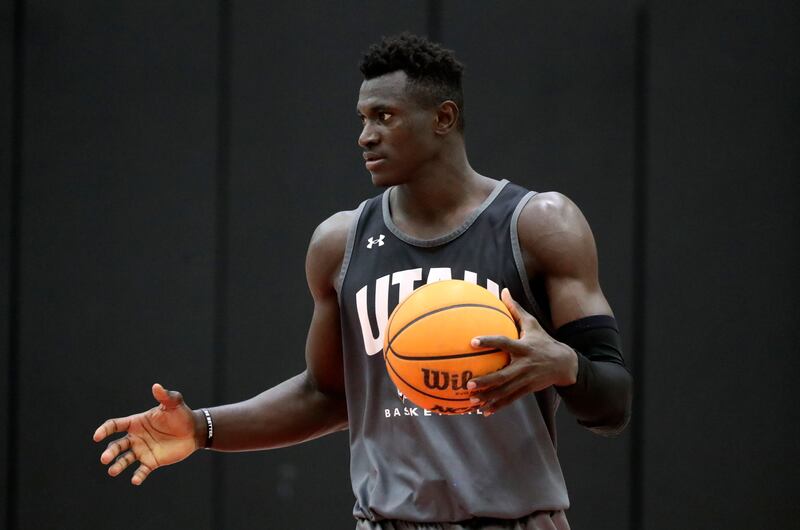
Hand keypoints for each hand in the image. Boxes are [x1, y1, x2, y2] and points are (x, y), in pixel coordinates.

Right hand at [93, 383, 200, 484]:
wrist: (194, 431)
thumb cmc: (181, 415)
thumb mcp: (173, 404)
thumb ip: (164, 396)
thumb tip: (156, 386)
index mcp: (136, 423)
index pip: (115, 425)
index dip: (105, 430)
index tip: (97, 436)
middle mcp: (136, 438)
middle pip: (117, 445)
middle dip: (110, 452)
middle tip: (104, 459)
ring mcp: (143, 450)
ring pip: (125, 459)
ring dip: (118, 465)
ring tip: (112, 471)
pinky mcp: (152, 461)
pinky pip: (142, 470)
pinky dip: (138, 476)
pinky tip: (135, 480)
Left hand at [467, 289, 577, 415]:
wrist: (565, 364)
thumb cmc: (543, 341)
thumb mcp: (532, 324)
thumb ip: (515, 309)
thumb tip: (503, 290)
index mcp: (523, 347)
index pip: (504, 343)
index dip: (489, 341)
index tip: (473, 341)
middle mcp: (524, 365)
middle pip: (503, 375)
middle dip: (486, 380)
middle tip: (468, 382)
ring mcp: (525, 379)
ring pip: (505, 391)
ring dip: (488, 397)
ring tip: (471, 401)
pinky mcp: (527, 390)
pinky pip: (510, 399)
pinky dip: (497, 406)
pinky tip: (483, 411)